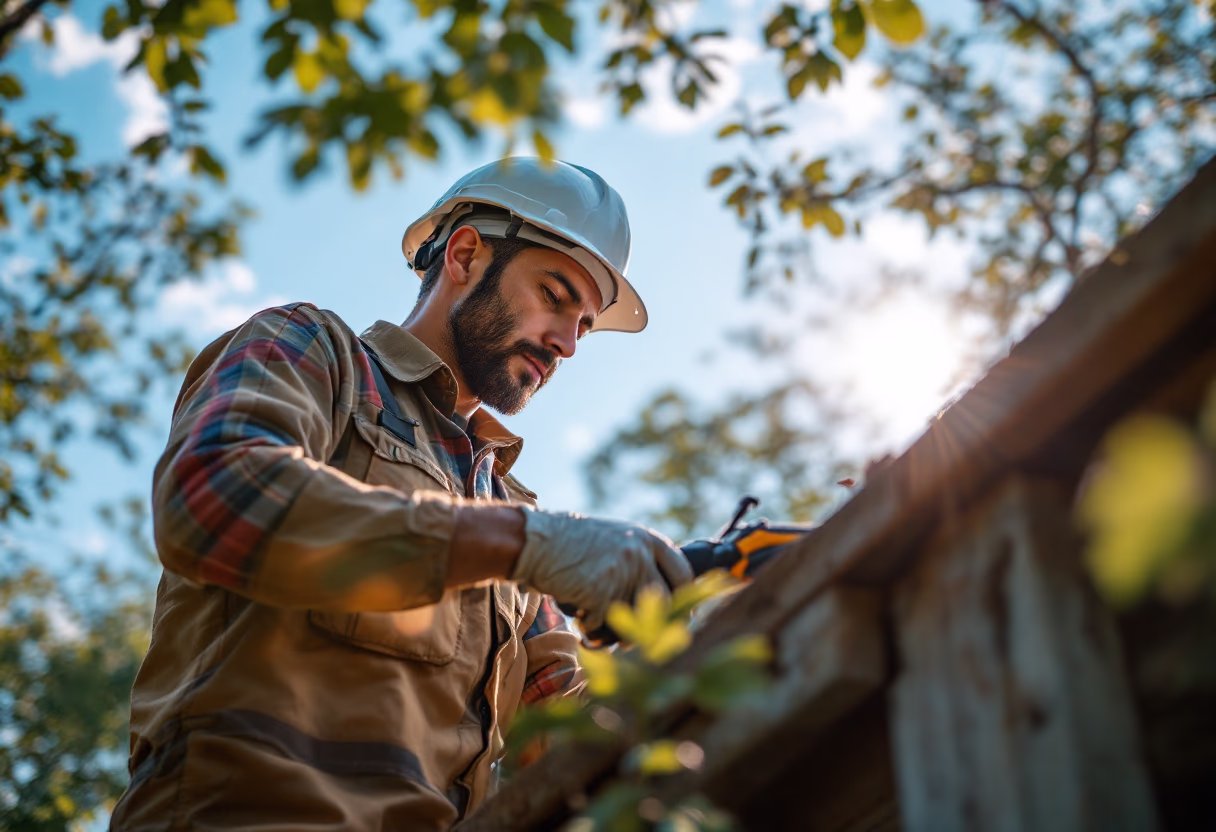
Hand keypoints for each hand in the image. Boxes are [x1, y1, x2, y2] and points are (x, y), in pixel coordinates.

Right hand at [511, 509, 693, 630]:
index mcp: (647, 538)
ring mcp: (624, 571)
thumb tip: (661, 603)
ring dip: (614, 629)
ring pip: (633, 617)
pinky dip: (589, 625)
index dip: (685, 600)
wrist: (534, 541)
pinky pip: (604, 624)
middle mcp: (641, 552)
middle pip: (664, 602)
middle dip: (652, 625)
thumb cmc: (570, 545)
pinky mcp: (603, 591)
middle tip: (637, 640)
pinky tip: (577, 611)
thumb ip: (638, 561)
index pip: (683, 573)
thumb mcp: (613, 540)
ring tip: (595, 622)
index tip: (680, 619)